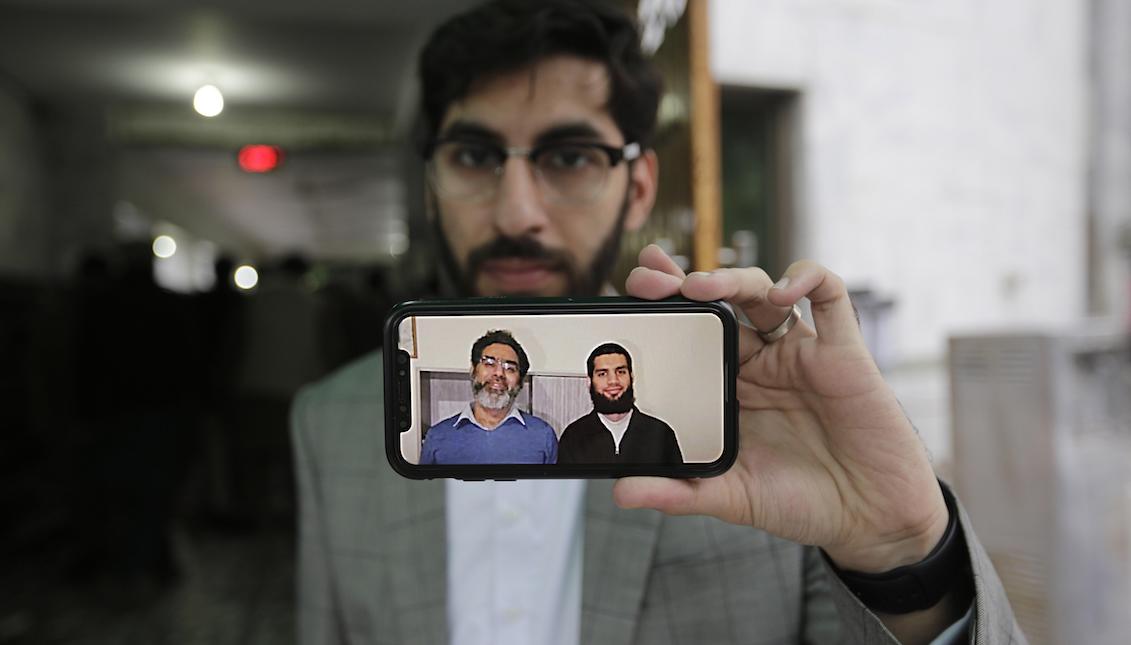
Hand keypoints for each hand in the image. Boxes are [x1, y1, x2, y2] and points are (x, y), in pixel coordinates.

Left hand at [615, 245, 948, 572]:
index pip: (688, 334)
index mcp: (730, 387)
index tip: (628, 296)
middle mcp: (762, 362)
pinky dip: (807, 279)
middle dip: (680, 283)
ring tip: (700, 286)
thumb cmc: (803, 503)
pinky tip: (784, 291)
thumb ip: (679, 493)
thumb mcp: (732, 497)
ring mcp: (800, 352)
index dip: (661, 308)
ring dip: (729, 278)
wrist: (870, 520)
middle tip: (647, 279)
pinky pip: (829, 296)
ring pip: (762, 292)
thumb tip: (621, 493)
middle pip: (718, 302)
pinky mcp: (842, 351)